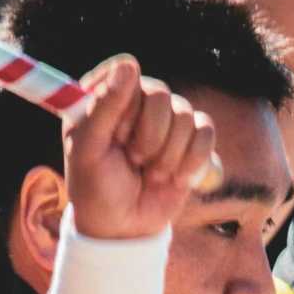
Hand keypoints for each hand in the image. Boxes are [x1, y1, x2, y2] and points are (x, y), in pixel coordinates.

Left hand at [63, 57, 217, 240]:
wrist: (125, 229)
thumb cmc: (97, 189)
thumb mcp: (88, 150)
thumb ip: (104, 107)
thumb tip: (130, 65)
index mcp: (105, 96)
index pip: (126, 74)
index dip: (126, 108)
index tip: (115, 136)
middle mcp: (136, 102)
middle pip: (160, 93)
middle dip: (149, 137)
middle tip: (133, 160)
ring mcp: (165, 120)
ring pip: (185, 114)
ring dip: (168, 155)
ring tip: (150, 174)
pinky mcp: (190, 140)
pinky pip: (206, 132)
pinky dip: (193, 161)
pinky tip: (175, 178)